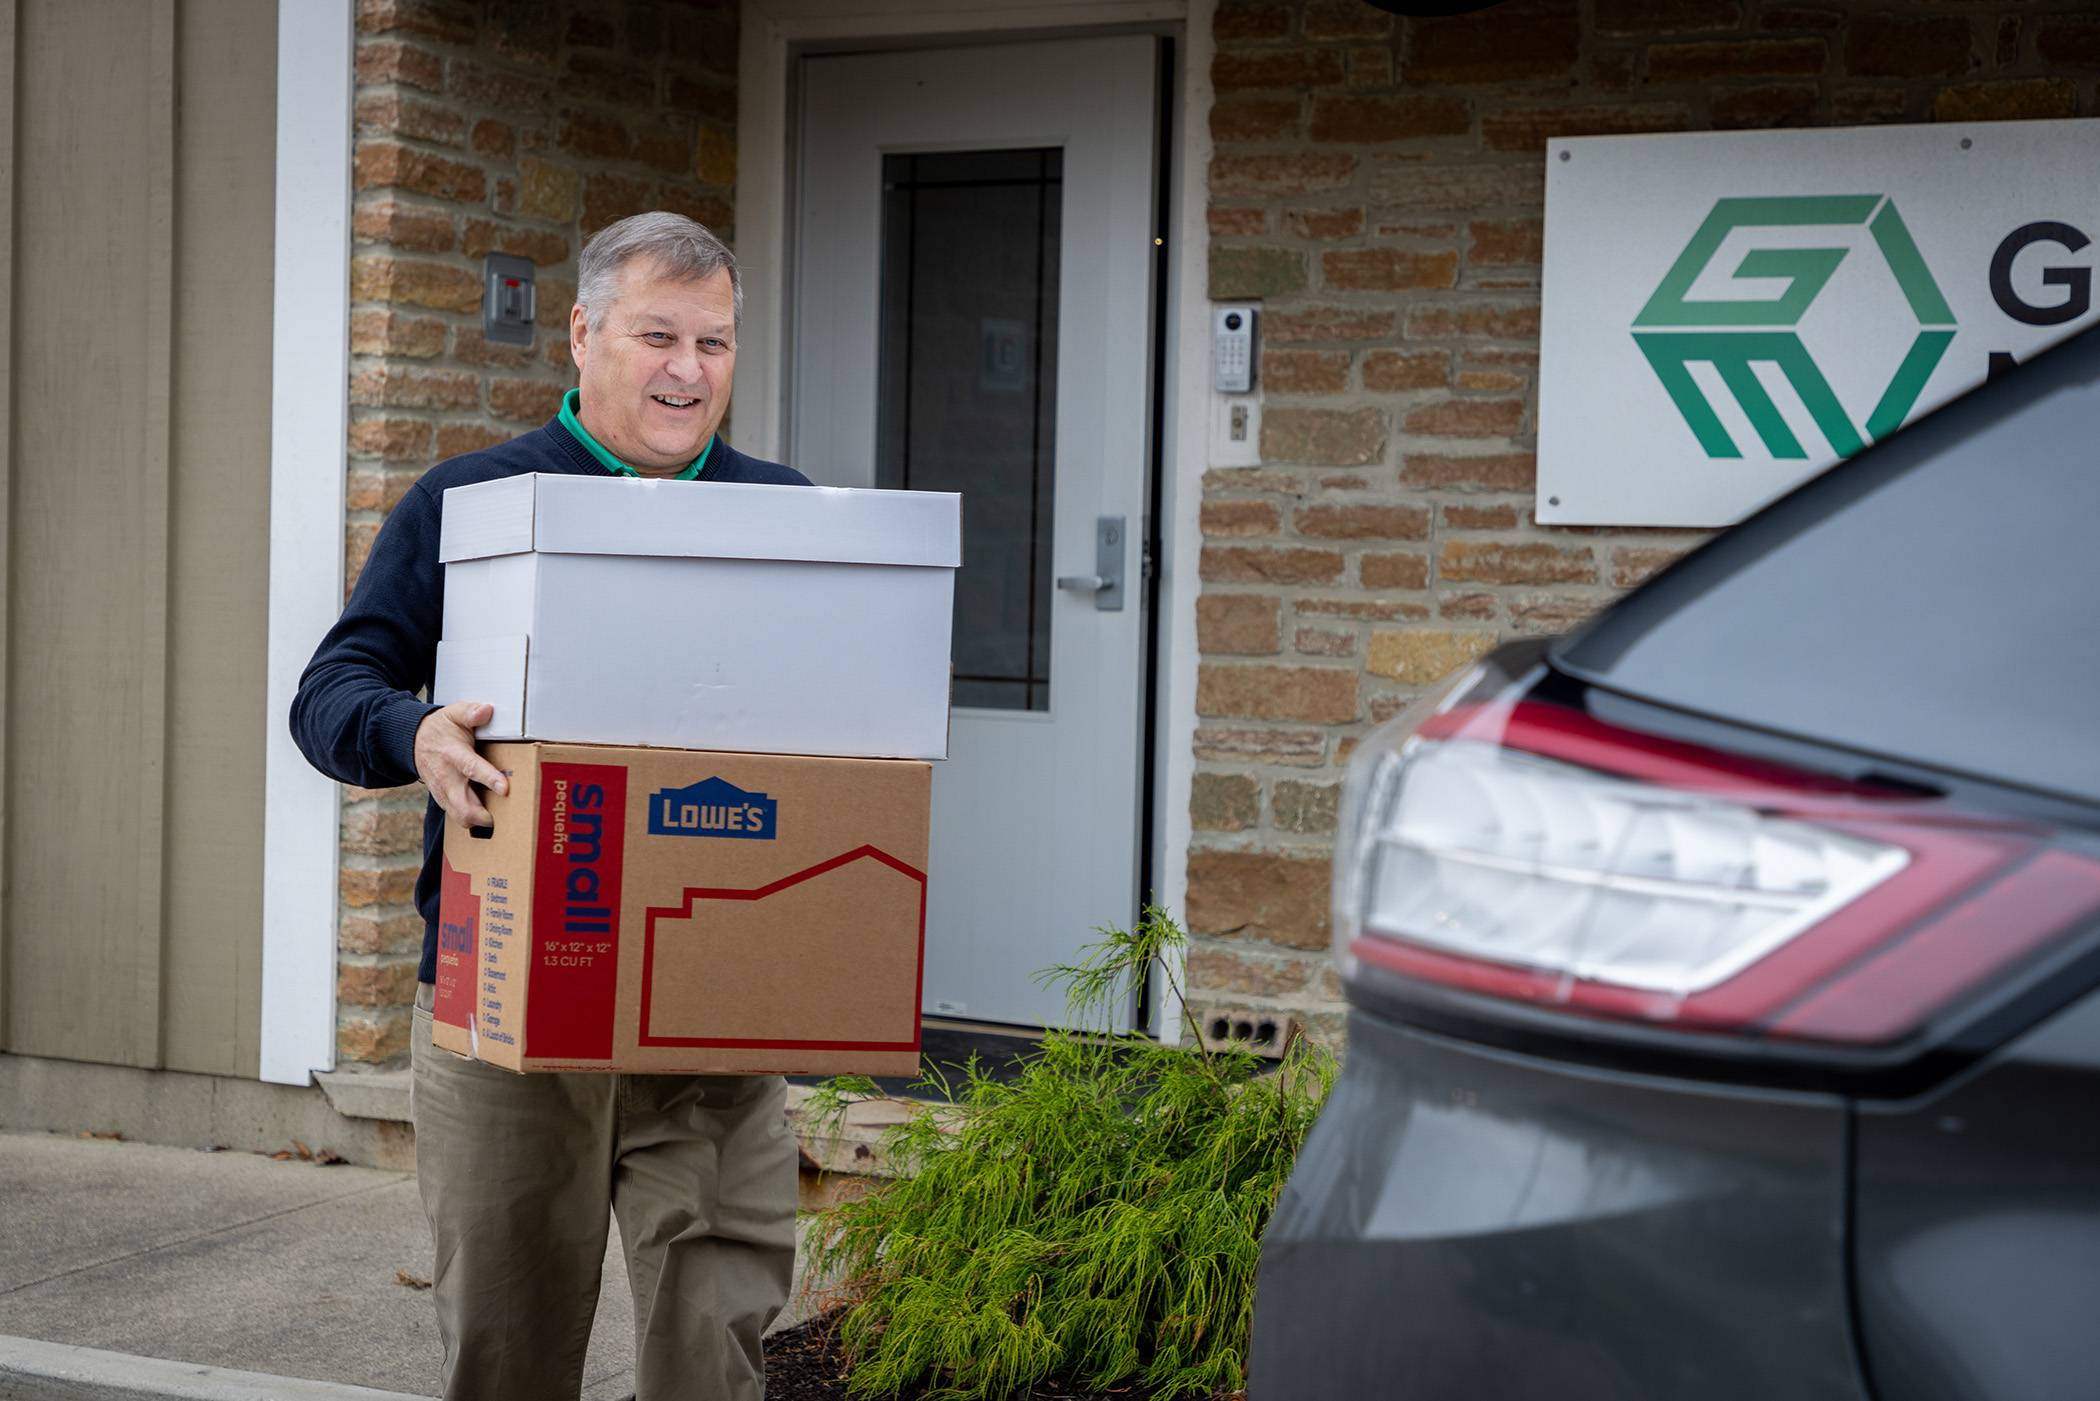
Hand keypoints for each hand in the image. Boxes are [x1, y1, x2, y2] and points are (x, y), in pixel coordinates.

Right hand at [415, 701, 509, 827]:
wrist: (414, 740)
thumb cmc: (441, 728)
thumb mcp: (454, 714)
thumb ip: (471, 712)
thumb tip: (486, 710)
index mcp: (453, 754)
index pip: (471, 769)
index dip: (489, 779)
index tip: (504, 788)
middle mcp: (447, 777)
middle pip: (464, 806)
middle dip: (485, 816)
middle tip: (507, 816)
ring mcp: (443, 791)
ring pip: (460, 817)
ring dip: (480, 821)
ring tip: (500, 818)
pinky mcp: (443, 799)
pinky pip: (456, 816)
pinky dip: (471, 820)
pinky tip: (486, 816)